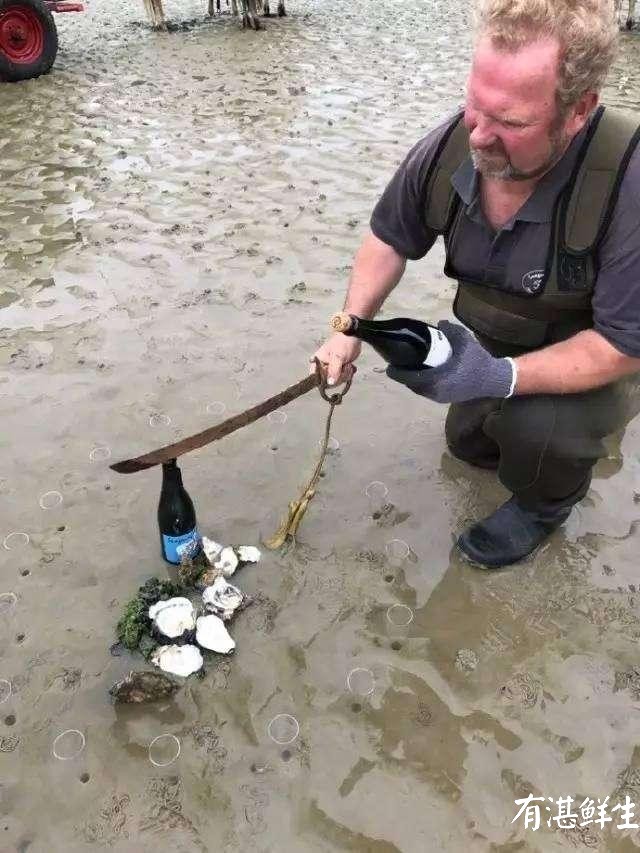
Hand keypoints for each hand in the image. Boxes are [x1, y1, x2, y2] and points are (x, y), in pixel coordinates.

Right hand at [311, 333, 360, 385]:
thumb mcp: (338, 357)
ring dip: (345, 375)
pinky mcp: (339, 370)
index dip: (324, 380)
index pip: (315, 378)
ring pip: (336, 381)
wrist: (352, 337)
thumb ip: (334, 371)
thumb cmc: (342, 344)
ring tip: (348, 365)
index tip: (334, 376)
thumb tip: (330, 383)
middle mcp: (322, 367)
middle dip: (338, 376)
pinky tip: (350, 367)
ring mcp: (331, 369)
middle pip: (328, 382)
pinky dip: (347, 374)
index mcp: (317, 362)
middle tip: (344, 367)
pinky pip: (342, 378)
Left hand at [386, 320, 515, 402]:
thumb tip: (439, 324)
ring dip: (412, 379)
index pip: (409, 377)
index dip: (397, 371)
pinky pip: (427, 391)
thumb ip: (450, 330)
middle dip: (403, 374)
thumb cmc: (477, 360)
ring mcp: (440, 397)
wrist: (494, 379)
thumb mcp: (464, 340)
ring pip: (419, 389)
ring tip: (408, 366)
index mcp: (437, 379)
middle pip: (411, 384)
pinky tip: (421, 373)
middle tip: (398, 362)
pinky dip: (421, 383)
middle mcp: (435, 391)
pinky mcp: (445, 398)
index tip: (389, 364)